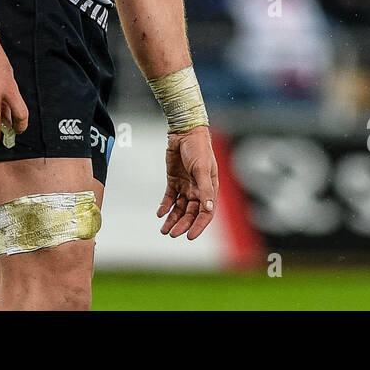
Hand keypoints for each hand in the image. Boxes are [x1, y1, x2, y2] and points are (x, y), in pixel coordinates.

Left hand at [157, 125, 218, 239]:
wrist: (185, 133)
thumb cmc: (198, 149)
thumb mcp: (202, 169)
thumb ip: (205, 189)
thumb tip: (208, 209)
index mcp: (209, 189)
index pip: (205, 213)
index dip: (198, 226)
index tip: (189, 236)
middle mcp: (198, 190)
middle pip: (190, 213)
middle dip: (182, 225)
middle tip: (171, 234)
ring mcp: (186, 186)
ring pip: (179, 208)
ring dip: (172, 219)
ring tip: (164, 230)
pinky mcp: (174, 181)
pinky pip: (170, 198)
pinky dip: (165, 206)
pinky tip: (160, 213)